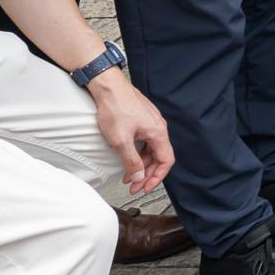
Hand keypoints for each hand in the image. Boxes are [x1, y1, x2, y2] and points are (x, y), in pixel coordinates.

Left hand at [86, 71, 172, 195]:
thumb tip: (139, 176)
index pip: (166, 161)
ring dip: (140, 164)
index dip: (157, 178)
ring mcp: (150, 122)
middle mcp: (158, 127)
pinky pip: (144, 141)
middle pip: (158, 157)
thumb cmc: (115, 107)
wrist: (108, 86)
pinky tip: (127, 158)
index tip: (146, 188)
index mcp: (158, 132)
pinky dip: (137, 153)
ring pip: (150, 149)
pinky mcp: (141, 119)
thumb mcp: (121, 140)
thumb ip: (131, 161)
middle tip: (134, 186)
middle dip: (146, 174)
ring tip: (127, 175)